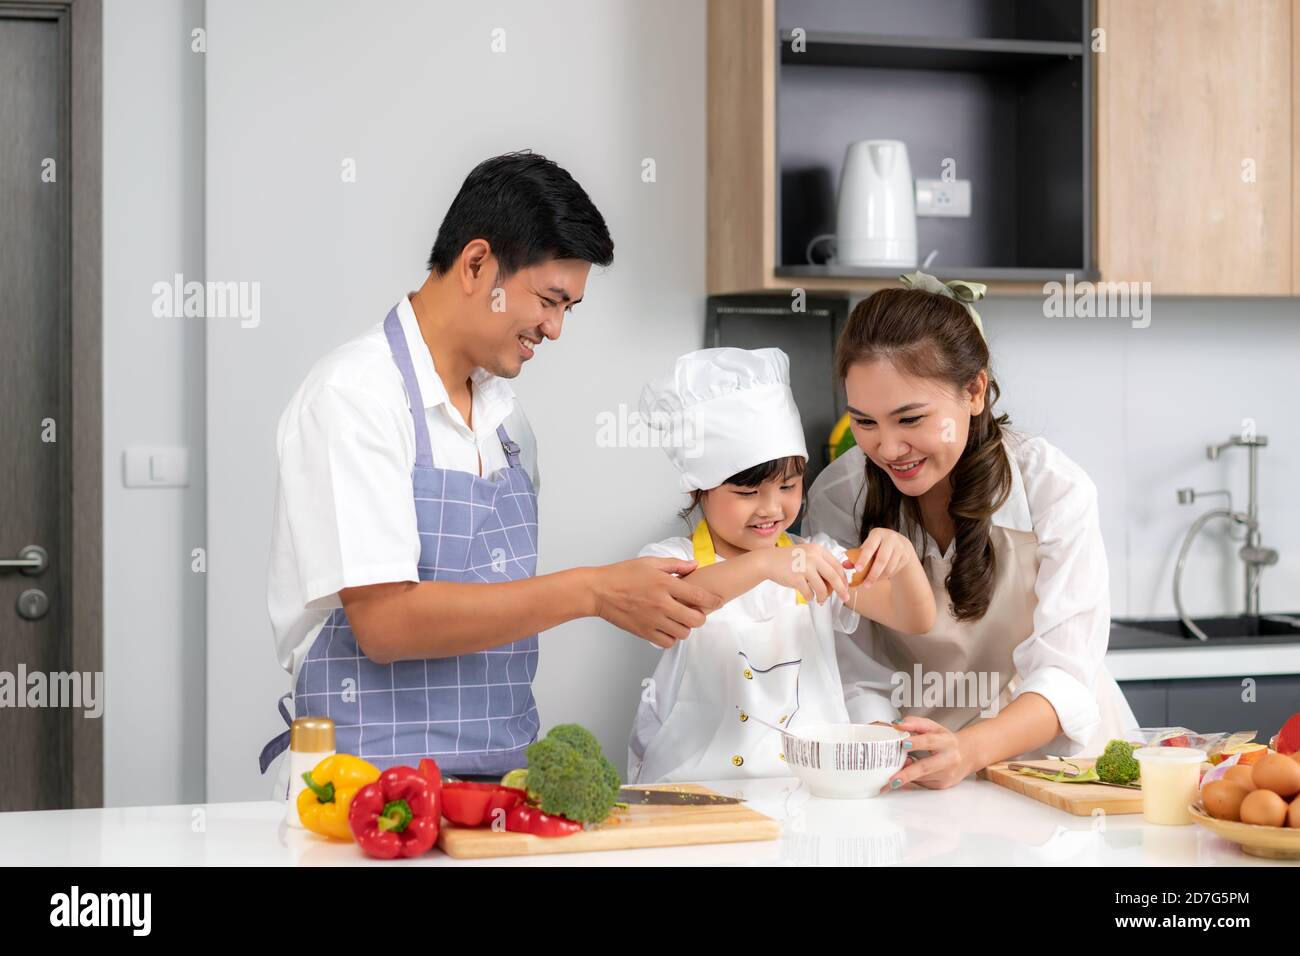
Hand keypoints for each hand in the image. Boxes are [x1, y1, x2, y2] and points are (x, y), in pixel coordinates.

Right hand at [591, 557, 722, 648]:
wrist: (599, 591)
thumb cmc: (622, 575)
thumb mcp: (650, 563)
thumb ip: (676, 565)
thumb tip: (695, 566)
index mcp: (665, 584)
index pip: (699, 596)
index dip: (714, 600)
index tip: (718, 601)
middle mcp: (661, 604)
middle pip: (695, 620)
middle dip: (700, 616)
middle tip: (694, 611)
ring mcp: (653, 620)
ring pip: (683, 633)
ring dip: (685, 627)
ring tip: (678, 619)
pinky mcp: (644, 631)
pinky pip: (667, 641)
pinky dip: (671, 637)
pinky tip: (667, 627)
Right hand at [761, 541, 850, 604]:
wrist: (768, 561)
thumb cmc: (788, 559)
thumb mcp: (807, 554)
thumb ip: (821, 563)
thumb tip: (837, 581)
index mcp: (818, 550)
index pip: (837, 565)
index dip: (843, 578)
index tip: (845, 587)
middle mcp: (813, 557)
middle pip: (834, 577)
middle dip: (841, 590)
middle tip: (844, 598)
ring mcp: (804, 567)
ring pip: (822, 588)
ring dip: (823, 597)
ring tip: (820, 600)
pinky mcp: (796, 578)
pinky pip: (809, 593)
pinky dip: (810, 597)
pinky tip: (808, 596)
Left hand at [848, 527, 917, 587]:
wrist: (899, 544)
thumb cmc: (878, 546)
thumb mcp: (867, 547)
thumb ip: (856, 555)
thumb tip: (844, 565)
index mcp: (877, 534)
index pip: (869, 547)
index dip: (863, 559)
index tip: (857, 569)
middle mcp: (890, 538)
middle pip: (882, 560)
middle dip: (872, 574)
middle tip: (865, 585)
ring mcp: (900, 547)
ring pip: (888, 567)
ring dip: (878, 578)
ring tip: (869, 583)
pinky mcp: (905, 556)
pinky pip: (894, 570)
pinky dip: (885, 576)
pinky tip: (879, 577)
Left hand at [879, 716, 974, 791]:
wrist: (966, 755)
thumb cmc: (945, 741)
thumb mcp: (933, 727)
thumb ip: (915, 723)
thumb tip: (897, 724)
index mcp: (946, 741)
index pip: (930, 741)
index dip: (917, 742)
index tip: (903, 743)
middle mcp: (949, 759)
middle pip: (926, 767)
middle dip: (908, 773)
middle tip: (892, 779)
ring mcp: (946, 774)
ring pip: (921, 778)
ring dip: (905, 778)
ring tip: (891, 778)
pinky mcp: (942, 784)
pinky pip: (922, 783)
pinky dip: (911, 780)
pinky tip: (904, 778)